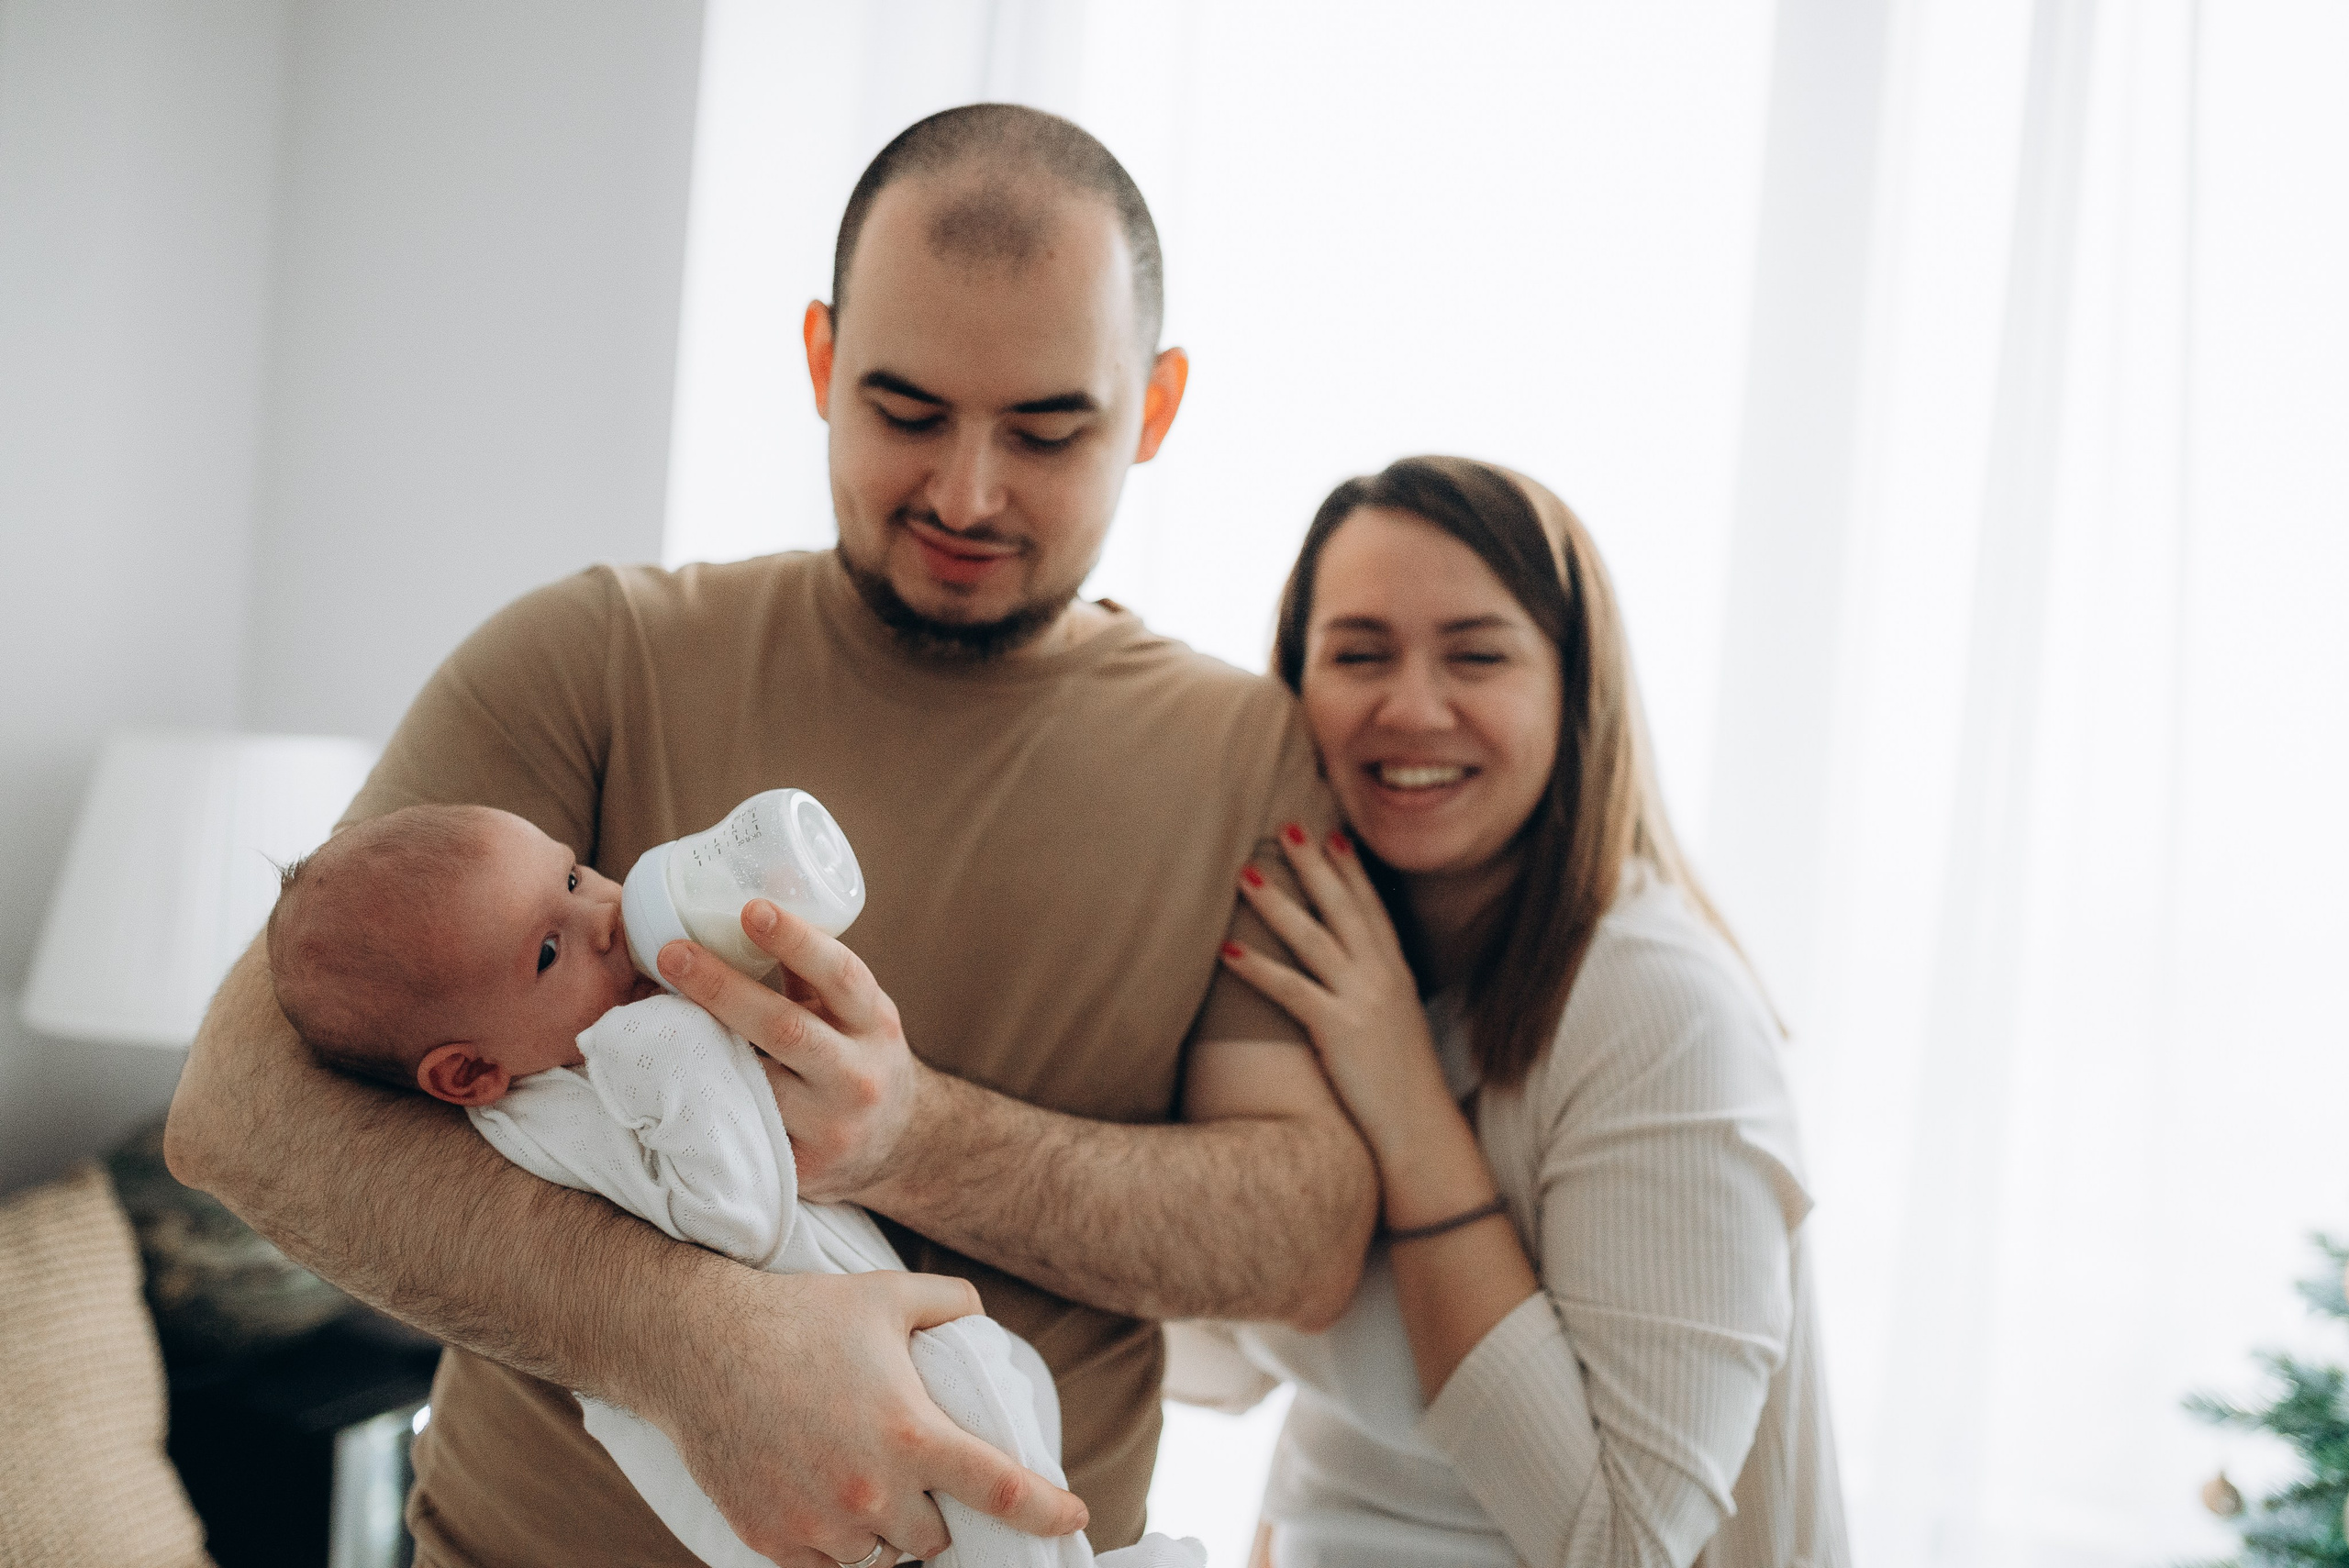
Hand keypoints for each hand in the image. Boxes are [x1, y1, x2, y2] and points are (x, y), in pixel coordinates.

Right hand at [651, 1267, 1088, 1564]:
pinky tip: (830, 1508)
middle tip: (926, 1485)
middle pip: (936, 1539)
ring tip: (875, 1495)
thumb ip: (951, 1304)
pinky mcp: (772, 1541)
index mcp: (912, 1435)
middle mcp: (871, 1491)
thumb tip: (984, 1319)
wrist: (697, 1345)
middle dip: (939, 1517)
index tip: (1073, 1517)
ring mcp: (818, 1524)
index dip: (1047, 1512)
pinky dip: (838, 1547)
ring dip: (888, 1535)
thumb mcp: (888, 1293)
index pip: (1002, 1491)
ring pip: (881, 1560)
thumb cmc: (800, 1315)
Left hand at [657, 901, 930, 1203]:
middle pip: (786, 1029)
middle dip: (723, 989)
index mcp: (876, 1023)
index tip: (751, 908)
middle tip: (672, 953)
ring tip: (651, 1013)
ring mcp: (831, 1128)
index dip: (798, 941)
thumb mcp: (854, 1011)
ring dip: (700, 1047)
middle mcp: (859, 1076)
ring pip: (756, 1084)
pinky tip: (664, 1078)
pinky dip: (703, 1102)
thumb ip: (808, 966)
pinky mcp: (800, 1170)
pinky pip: (741, 1131)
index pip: (842, 976)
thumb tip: (760, 886)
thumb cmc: (858, 1056)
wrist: (896, 1146)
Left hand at [1218, 826, 1455, 1167]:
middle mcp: (1382, 978)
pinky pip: (1291, 989)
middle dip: (1313, 865)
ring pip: (1313, 938)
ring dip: (1276, 903)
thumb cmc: (1404, 1089)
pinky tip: (1227, 950)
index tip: (1331, 835)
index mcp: (1397, 974)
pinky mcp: (1340, 1030)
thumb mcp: (1396, 1029)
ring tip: (1245, 873)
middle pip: (1342, 908)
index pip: (1371, 909)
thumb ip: (1375, 999)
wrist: (1423, 1132)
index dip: (1350, 870)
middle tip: (1285, 826)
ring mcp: (1363, 1001)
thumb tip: (1350, 987)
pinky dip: (1257, 967)